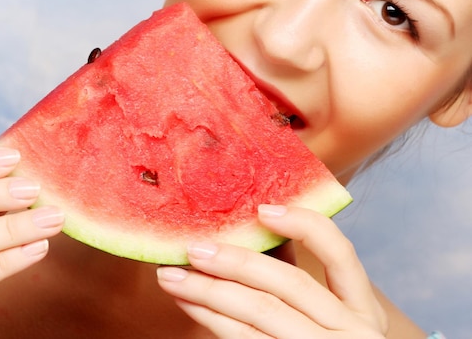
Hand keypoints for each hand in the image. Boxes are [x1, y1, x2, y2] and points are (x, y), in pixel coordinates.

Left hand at [157, 205, 387, 337]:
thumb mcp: (325, 318)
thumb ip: (295, 283)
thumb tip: (247, 234)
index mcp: (363, 309)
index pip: (339, 252)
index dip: (303, 225)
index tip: (261, 209)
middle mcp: (352, 331)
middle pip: (287, 283)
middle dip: (234, 260)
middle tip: (192, 248)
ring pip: (260, 311)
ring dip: (208, 290)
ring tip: (172, 276)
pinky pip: (245, 337)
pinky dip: (211, 318)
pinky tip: (189, 303)